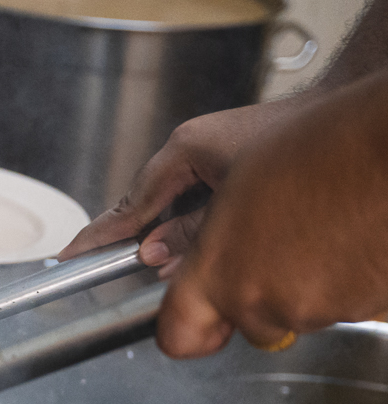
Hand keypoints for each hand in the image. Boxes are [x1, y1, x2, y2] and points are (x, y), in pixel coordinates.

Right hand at [57, 97, 309, 271]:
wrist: (343, 126)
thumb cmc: (295, 147)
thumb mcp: (231, 202)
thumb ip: (190, 233)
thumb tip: (155, 256)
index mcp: (184, 152)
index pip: (130, 205)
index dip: (98, 235)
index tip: (69, 254)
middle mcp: (192, 150)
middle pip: (149, 207)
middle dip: (142, 241)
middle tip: (124, 268)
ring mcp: (207, 154)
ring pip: (175, 208)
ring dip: (175, 236)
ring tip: (173, 261)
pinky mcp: (225, 163)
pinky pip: (195, 201)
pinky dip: (194, 225)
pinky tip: (202, 242)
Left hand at [159, 72, 387, 357]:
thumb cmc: (312, 135)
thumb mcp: (203, 148)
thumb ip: (154, 201)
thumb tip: (140, 247)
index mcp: (220, 273)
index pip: (177, 337)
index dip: (178, 324)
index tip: (183, 307)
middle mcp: (268, 304)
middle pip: (240, 318)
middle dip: (244, 279)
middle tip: (265, 227)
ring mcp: (322, 310)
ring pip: (292, 309)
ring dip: (294, 274)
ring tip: (312, 217)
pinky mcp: (369, 306)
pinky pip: (339, 302)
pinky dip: (337, 273)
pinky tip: (341, 229)